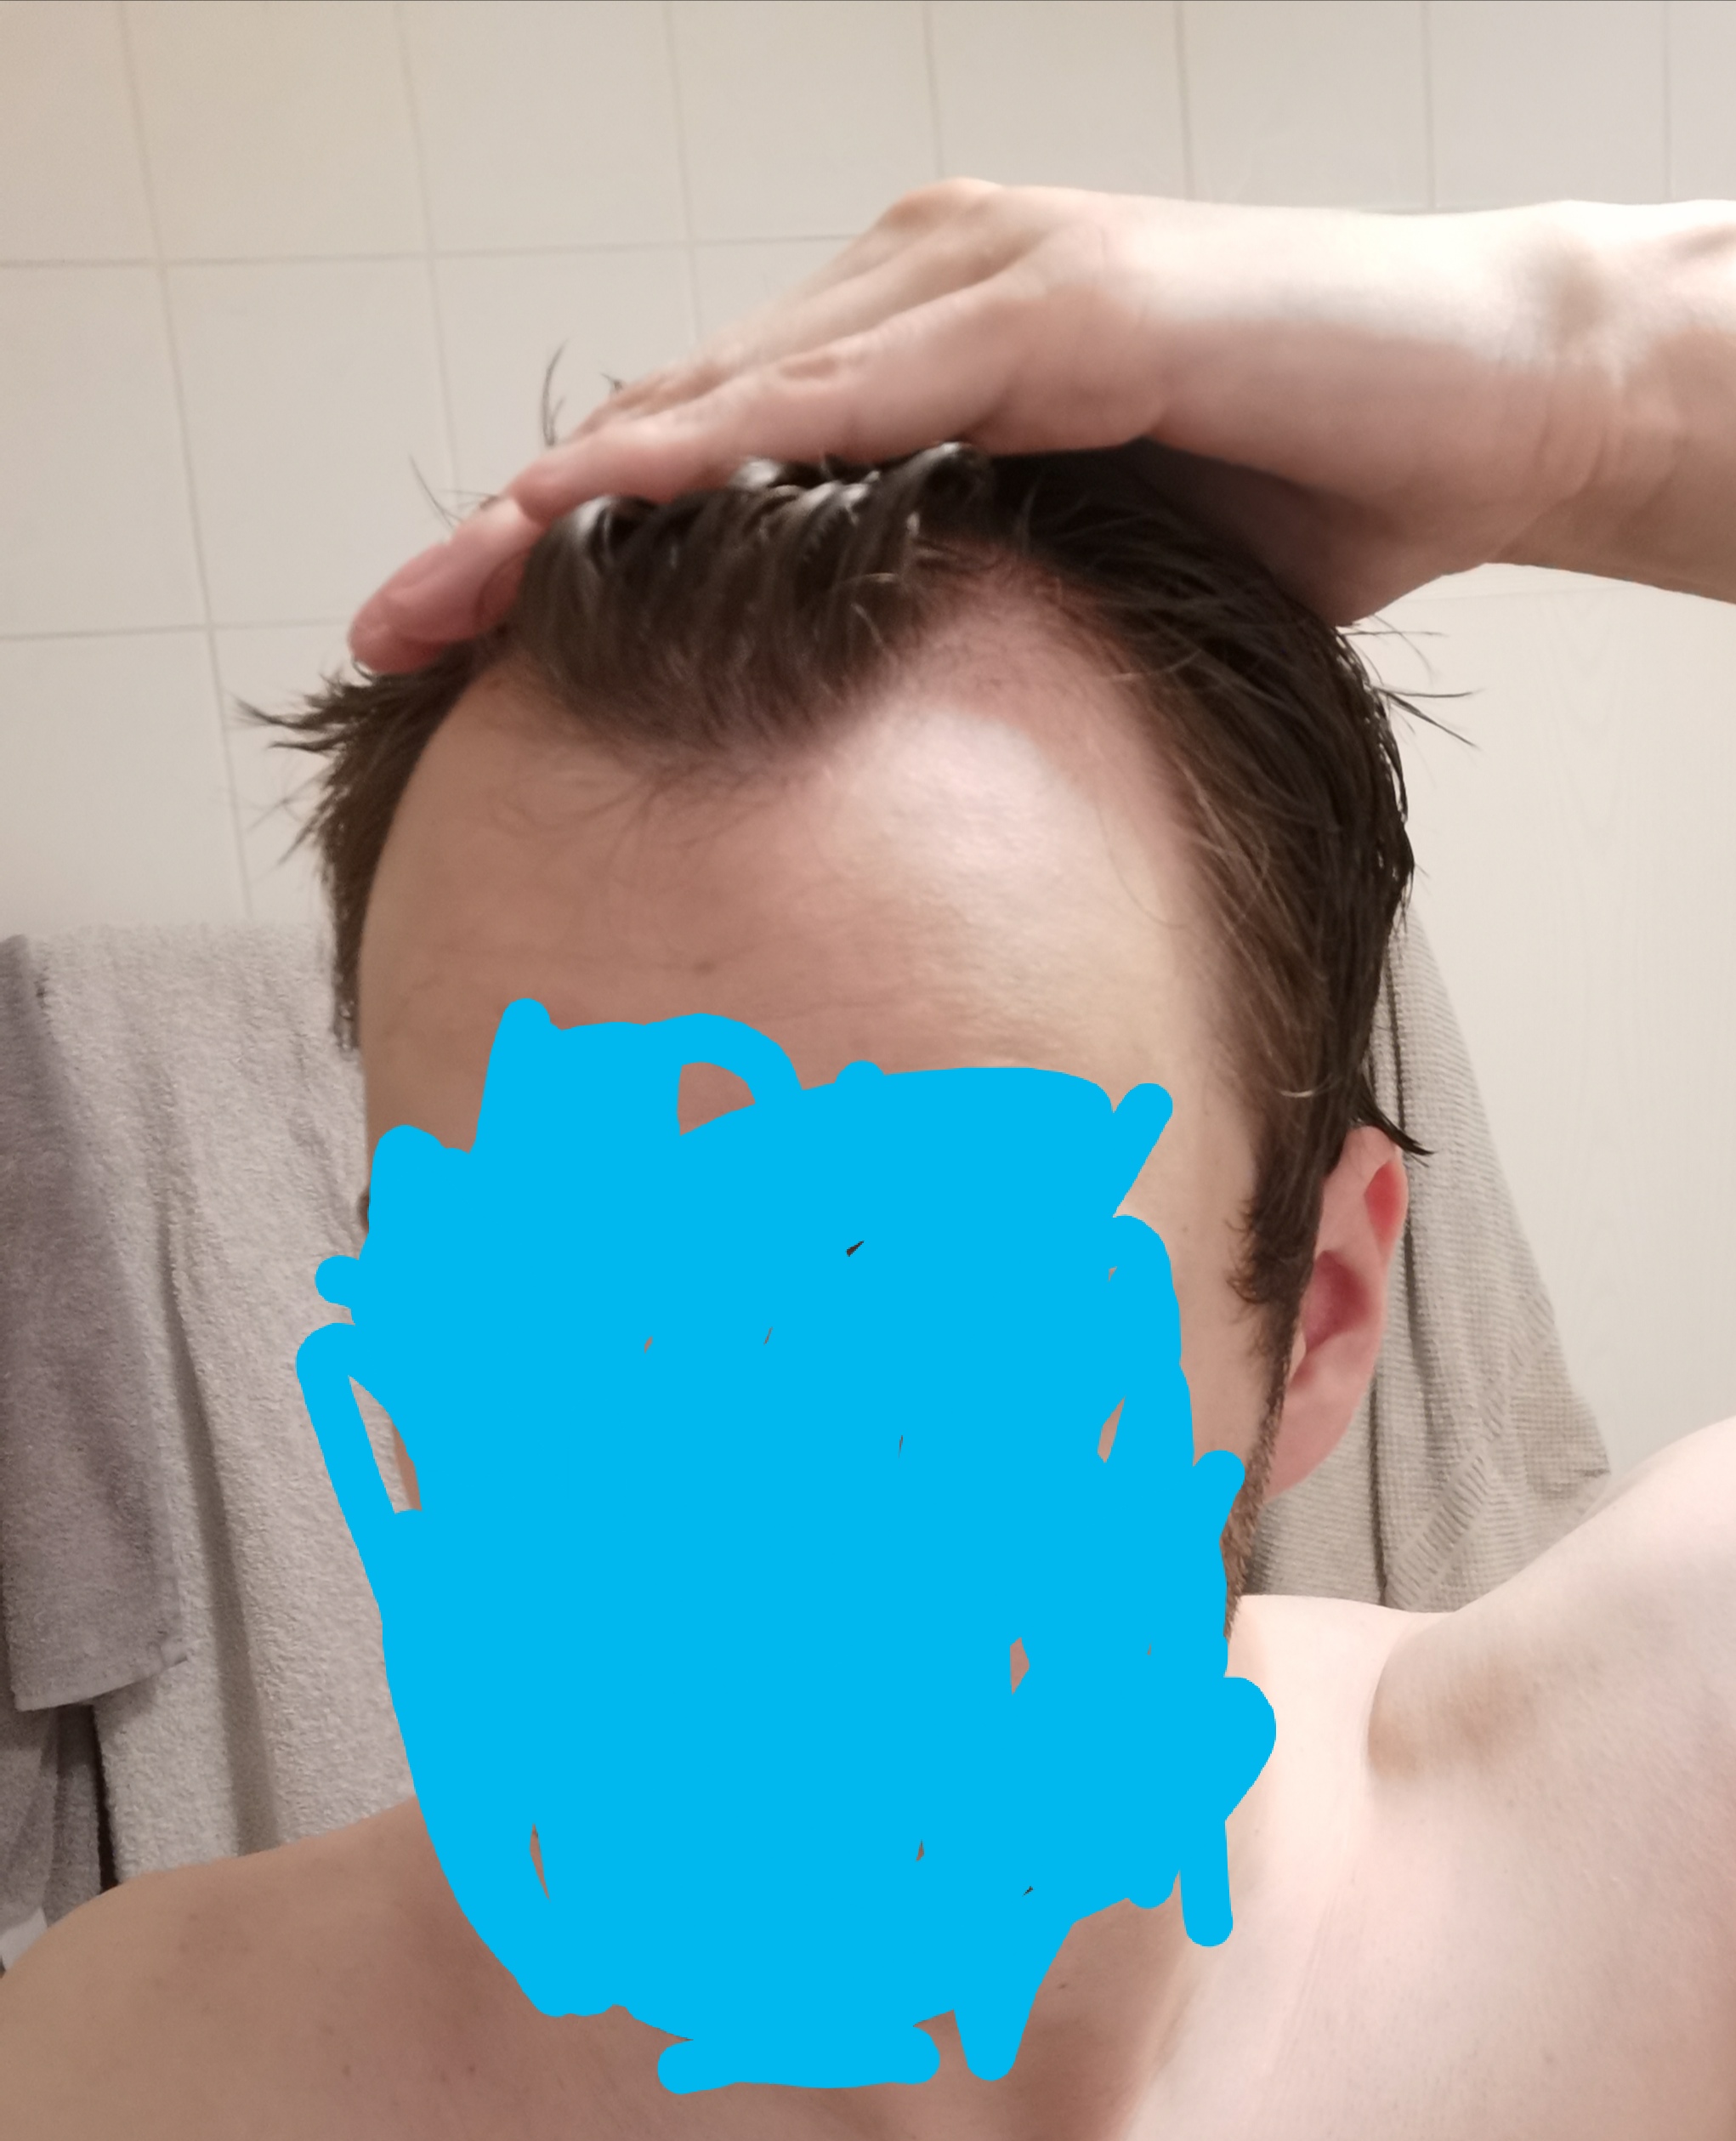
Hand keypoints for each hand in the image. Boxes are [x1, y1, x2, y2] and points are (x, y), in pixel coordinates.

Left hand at [349, 183, 1640, 669]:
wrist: (1502, 401)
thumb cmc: (1304, 499)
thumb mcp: (1093, 584)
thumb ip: (975, 628)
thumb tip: (889, 770)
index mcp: (916, 360)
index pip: (707, 459)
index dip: (565, 553)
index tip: (448, 649)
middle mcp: (921, 291)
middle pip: (675, 419)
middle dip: (518, 532)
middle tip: (382, 630)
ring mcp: (982, 279)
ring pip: (733, 394)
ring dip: (578, 496)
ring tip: (444, 587)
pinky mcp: (1064, 303)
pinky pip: (862, 386)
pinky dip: (733, 446)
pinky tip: (610, 504)